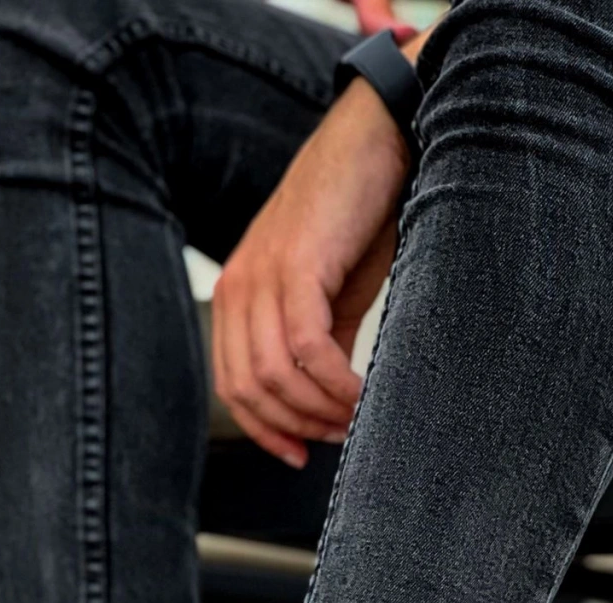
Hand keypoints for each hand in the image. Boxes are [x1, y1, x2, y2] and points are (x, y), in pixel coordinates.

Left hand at [212, 75, 413, 467]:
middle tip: (336, 437)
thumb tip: (322, 402)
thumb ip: (317, 345)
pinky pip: (306, 349)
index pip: (232, 385)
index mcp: (238, 296)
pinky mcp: (296, 267)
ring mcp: (261, 275)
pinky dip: (333, 383)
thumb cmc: (360, 214)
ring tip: (354, 418)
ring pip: (274, 374)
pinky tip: (359, 395)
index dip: (263, 429)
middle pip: (248, 389)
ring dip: (317, 409)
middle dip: (293, 425)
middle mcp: (238, 287)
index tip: (299, 455)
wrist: (380, 138)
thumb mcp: (332, 295)